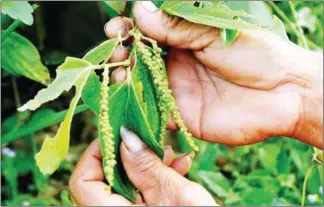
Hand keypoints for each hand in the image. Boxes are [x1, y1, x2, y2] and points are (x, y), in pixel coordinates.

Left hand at [69, 126, 216, 205]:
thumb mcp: (175, 194)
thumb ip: (147, 166)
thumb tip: (126, 136)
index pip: (82, 181)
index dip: (97, 153)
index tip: (120, 134)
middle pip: (104, 178)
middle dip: (129, 154)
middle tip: (149, 140)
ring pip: (125, 183)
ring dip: (145, 164)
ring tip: (170, 153)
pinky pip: (140, 193)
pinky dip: (155, 177)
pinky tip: (177, 167)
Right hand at [106, 2, 322, 147]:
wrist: (283, 93)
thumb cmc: (255, 55)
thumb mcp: (213, 33)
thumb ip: (176, 27)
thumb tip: (139, 10)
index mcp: (185, 40)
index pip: (148, 33)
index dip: (129, 29)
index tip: (116, 27)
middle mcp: (177, 65)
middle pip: (139, 59)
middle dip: (121, 53)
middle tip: (114, 49)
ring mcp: (177, 90)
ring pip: (141, 85)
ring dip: (124, 78)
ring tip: (116, 71)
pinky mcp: (181, 116)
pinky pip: (153, 112)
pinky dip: (137, 107)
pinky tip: (124, 98)